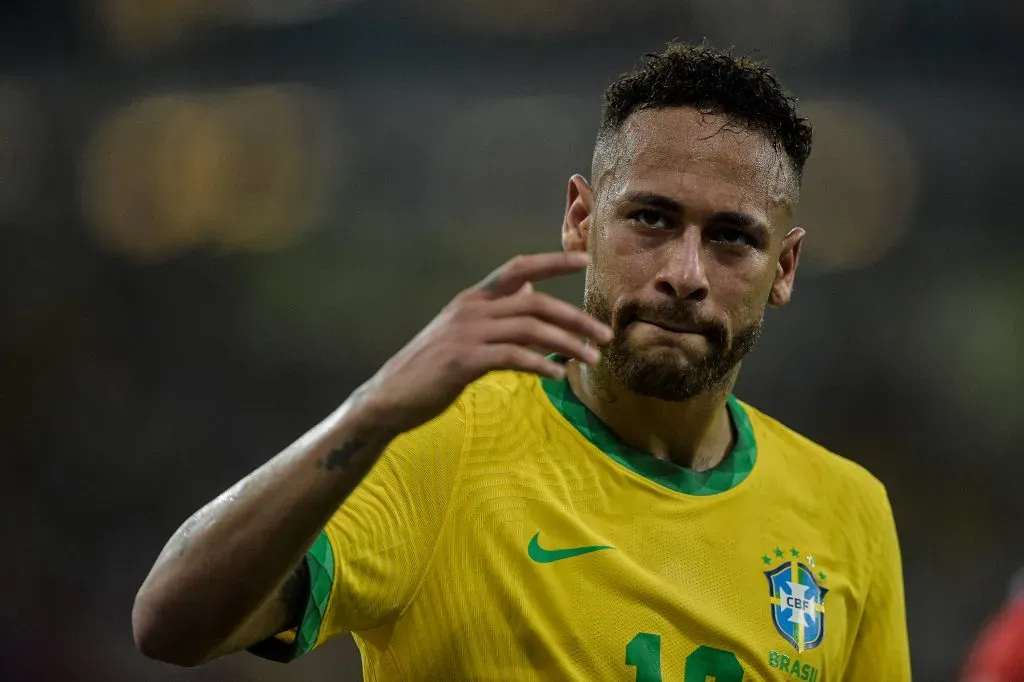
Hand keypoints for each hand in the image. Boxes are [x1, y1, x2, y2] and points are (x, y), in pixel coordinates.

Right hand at [358, 251, 611, 435]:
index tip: (585, 258)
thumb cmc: (432, 367)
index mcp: (473, 298)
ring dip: (567, 344)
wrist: (390, 396)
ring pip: (529, 330)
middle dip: (575, 317)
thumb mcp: (463, 331)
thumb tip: (529, 291)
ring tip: (592, 359)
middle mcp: (471, 309)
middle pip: (535, 303)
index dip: (552, 261)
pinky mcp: (462, 361)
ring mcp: (466, 333)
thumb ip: (496, 311)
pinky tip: (558, 375)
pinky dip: (540, 365)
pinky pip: (512, 357)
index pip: (518, 268)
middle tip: (605, 335)